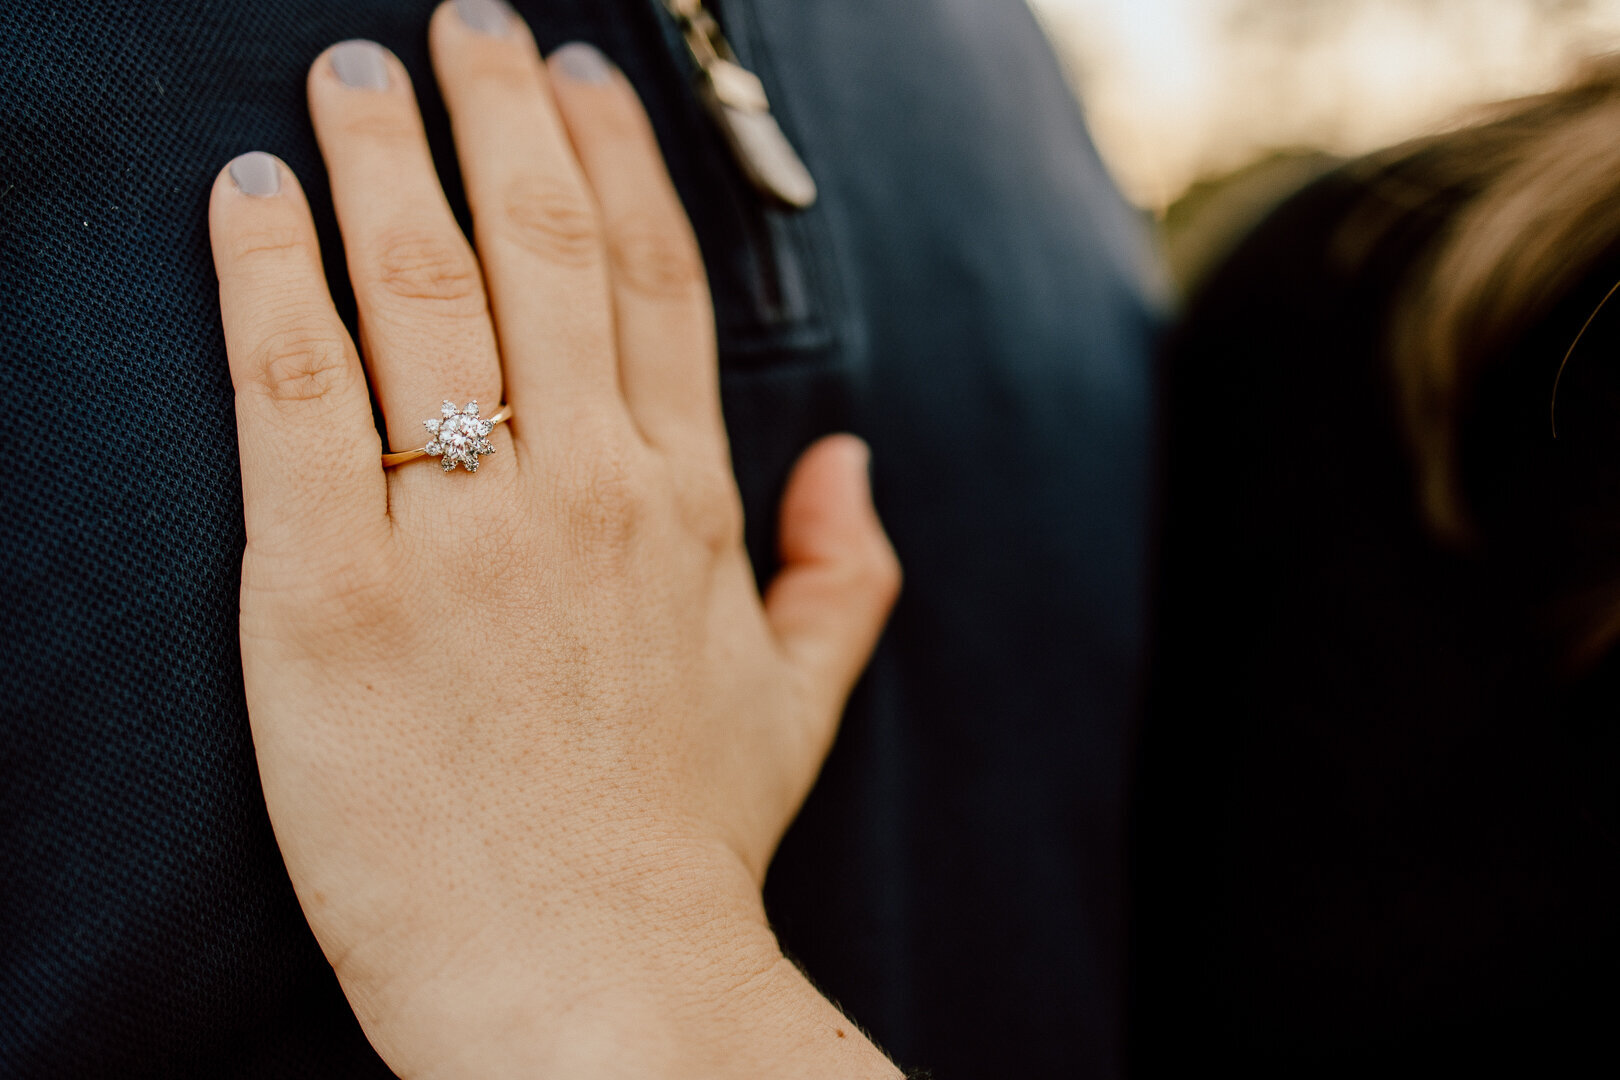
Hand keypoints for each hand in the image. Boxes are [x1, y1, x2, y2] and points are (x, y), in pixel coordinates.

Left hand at [206, 4, 899, 1076]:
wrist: (588, 981)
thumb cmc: (683, 846)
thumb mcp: (796, 705)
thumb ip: (839, 572)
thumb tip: (855, 463)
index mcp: (683, 505)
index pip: (652, 283)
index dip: (612, 161)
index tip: (576, 80)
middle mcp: (585, 490)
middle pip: (538, 248)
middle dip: (498, 111)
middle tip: (462, 22)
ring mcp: (461, 535)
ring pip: (421, 289)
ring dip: (379, 155)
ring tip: (346, 71)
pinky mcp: (328, 594)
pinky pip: (295, 393)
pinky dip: (266, 276)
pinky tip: (247, 194)